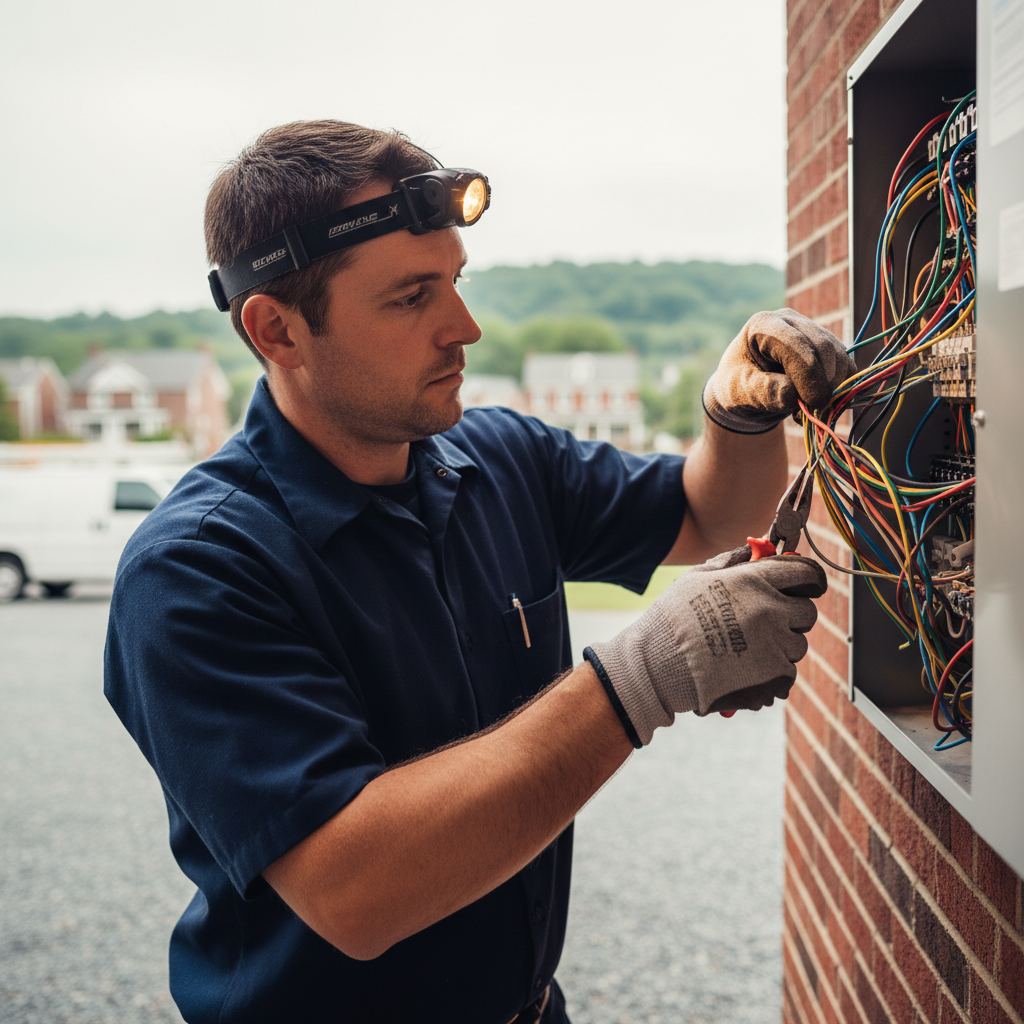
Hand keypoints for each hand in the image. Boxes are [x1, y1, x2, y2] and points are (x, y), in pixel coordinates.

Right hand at [584, 545, 826, 744]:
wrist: (657, 666)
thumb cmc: (673, 619)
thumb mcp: (698, 577)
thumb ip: (733, 561)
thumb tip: (756, 549)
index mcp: (755, 582)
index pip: (806, 573)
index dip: (808, 578)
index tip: (805, 585)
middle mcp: (771, 612)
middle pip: (807, 611)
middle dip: (790, 614)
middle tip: (763, 621)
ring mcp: (776, 647)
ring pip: (798, 644)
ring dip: (780, 645)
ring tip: (745, 649)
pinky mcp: (775, 678)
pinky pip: (788, 672)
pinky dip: (771, 673)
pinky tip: (744, 669)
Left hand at [702, 308, 856, 433]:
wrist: (746, 389)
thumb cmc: (738, 387)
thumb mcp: (739, 391)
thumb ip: (763, 392)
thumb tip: (792, 395)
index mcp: (763, 325)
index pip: (795, 344)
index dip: (808, 375)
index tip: (812, 404)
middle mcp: (791, 321)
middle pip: (822, 348)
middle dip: (822, 383)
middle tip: (810, 412)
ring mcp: (812, 331)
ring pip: (839, 357)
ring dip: (832, 389)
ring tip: (806, 410)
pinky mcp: (828, 348)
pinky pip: (847, 367)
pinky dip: (840, 389)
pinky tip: (817, 403)